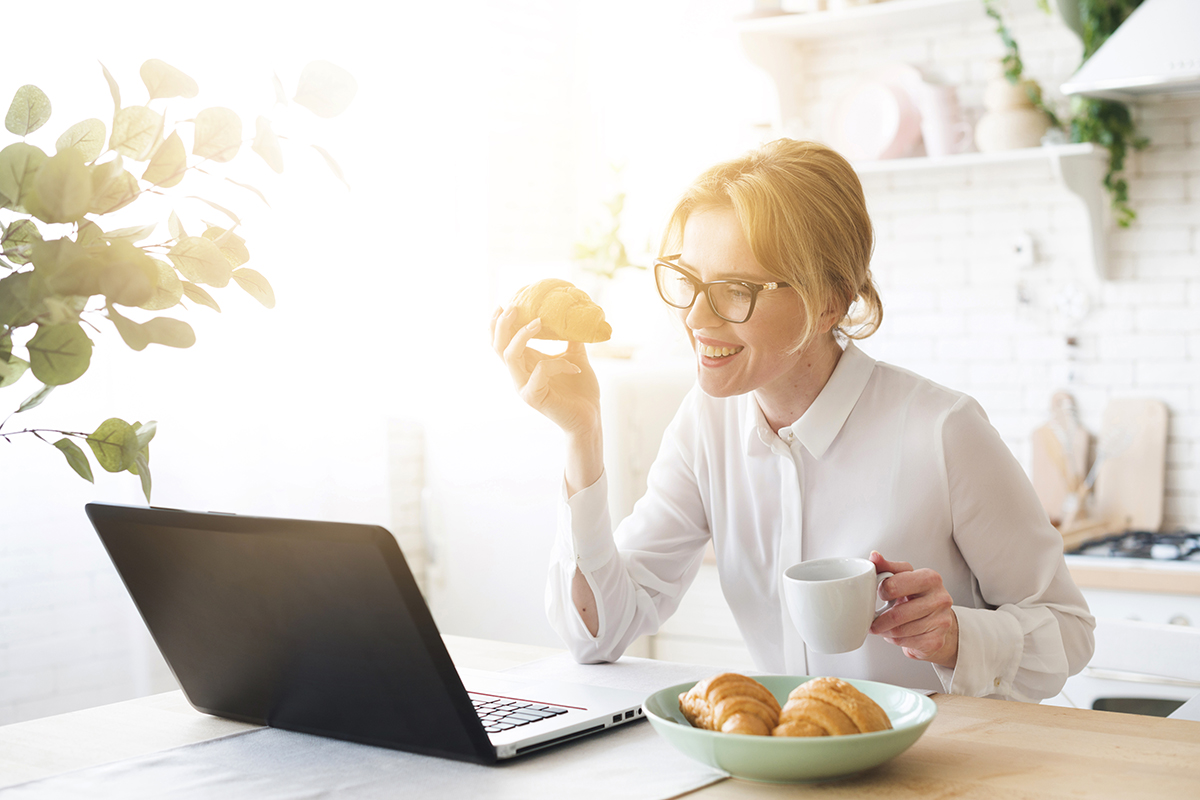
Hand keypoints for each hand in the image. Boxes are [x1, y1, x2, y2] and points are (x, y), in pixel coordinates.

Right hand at [490, 305, 600, 436]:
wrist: (589, 417)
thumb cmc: (580, 390)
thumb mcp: (575, 357)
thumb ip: (570, 339)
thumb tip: (575, 315)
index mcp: (526, 364)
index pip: (501, 343)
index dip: (497, 325)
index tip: (505, 304)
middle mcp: (520, 375)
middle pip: (498, 346)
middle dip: (502, 325)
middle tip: (513, 306)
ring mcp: (524, 387)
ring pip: (510, 356)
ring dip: (522, 335)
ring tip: (538, 321)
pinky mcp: (534, 398)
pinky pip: (539, 372)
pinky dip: (556, 364)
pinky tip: (574, 367)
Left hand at [869, 551, 958, 668]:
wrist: (939, 621)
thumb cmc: (917, 596)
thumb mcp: (904, 577)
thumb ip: (887, 567)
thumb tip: (874, 555)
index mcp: (930, 578)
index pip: (894, 585)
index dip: (881, 591)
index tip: (880, 594)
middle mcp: (940, 599)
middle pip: (897, 614)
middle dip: (879, 620)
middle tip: (872, 621)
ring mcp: (941, 621)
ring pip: (899, 630)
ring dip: (885, 631)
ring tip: (882, 627)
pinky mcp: (937, 641)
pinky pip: (906, 643)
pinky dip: (895, 640)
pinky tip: (896, 634)